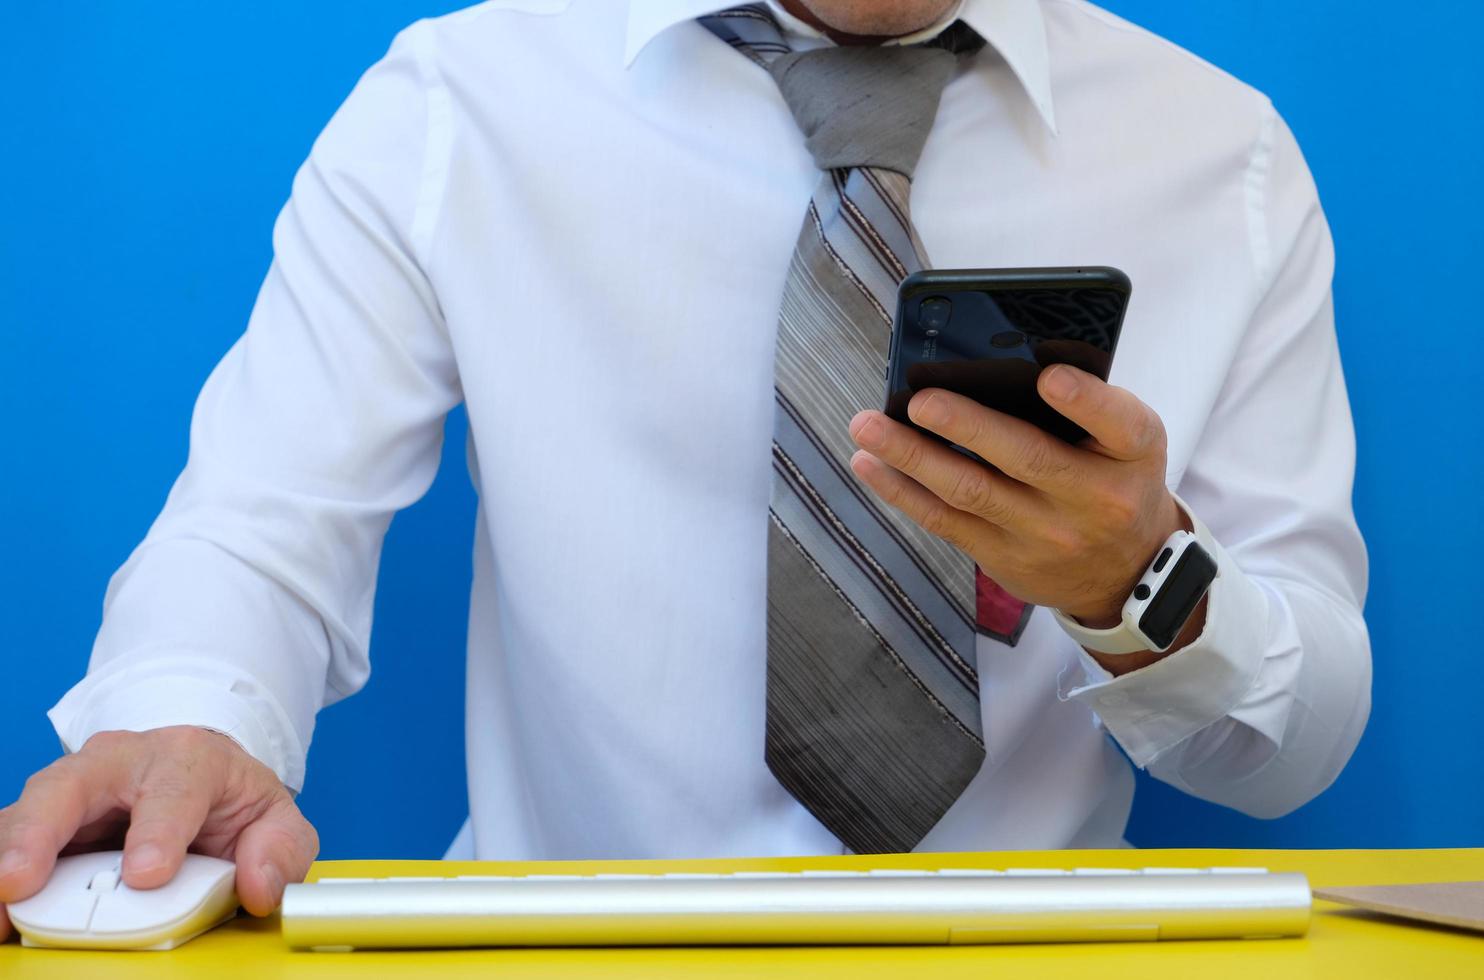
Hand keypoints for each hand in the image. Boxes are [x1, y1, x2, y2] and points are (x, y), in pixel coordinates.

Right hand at [0, 726, 317, 941]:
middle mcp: (122, 762)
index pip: (174, 790)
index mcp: (189, 759)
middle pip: (73, 783)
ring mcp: (74, 786)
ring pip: (27, 809)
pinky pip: (8, 835)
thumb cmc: (229, 802)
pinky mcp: (42, 817)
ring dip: (6, 853)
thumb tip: (258, 887)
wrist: (197, 779)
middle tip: (22, 880)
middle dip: (43, 831)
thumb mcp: (273, 821)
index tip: (146, 874)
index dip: (158, 831)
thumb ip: (279, 852)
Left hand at [849, 363, 1191, 656]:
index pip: (1120, 424)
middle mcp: (1094, 498)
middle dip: (967, 426)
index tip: (1049, 378)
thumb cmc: (1113, 477)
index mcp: (1133, 452)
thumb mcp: (1127, 439)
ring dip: (912, 456)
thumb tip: (993, 360)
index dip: (1085, 401)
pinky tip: (870, 463)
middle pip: (1027, 457)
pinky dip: (901, 491)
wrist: (1122, 572)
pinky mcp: (1004, 556)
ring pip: (971, 491)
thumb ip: (1084, 404)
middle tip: (919, 400)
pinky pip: (945, 521)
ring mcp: (1046, 533)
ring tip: (868, 425)